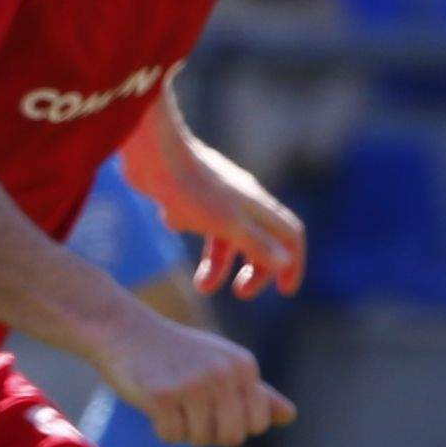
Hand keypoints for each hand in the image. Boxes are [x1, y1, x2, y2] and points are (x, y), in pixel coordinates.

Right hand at [93, 308, 293, 446]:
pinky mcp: (162, 395)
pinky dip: (161, 429)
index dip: (234, 425)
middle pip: (232, 437)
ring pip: (200, 439)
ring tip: (171, 402)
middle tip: (190, 411)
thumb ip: (256, 392)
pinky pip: (171, 436)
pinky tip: (153, 403)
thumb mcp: (222, 363)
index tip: (213, 408)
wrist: (123, 329)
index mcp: (244, 366)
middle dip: (210, 434)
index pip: (257, 424)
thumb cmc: (176, 352)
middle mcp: (224, 374)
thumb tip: (290, 417)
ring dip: (183, 430)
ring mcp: (193, 384)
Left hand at [130, 128, 306, 297]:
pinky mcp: (190, 194)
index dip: (293, 263)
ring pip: (226, 236)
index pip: (290, 236)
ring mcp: (216, 198)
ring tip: (202, 286)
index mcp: (259, 207)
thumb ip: (258, 245)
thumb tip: (285, 264)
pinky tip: (172, 221)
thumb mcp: (229, 224)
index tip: (284, 290)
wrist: (152, 152)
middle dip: (255, 270)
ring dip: (218, 264)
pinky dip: (192, 230)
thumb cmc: (193, 188)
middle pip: (261, 241)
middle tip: (241, 293)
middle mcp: (242, 201)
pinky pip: (199, 220)